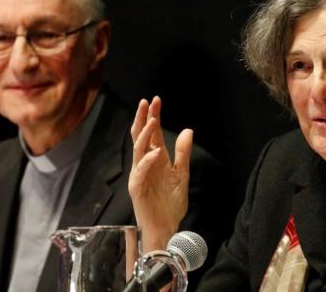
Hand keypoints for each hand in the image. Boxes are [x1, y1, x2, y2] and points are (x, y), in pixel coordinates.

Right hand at [128, 96, 192, 252]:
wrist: (167, 226)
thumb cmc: (171, 203)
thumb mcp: (182, 174)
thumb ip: (183, 153)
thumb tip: (187, 130)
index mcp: (156, 158)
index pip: (152, 133)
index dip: (154, 116)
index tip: (157, 100)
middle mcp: (145, 163)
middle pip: (140, 136)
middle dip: (143, 119)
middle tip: (147, 102)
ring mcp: (140, 175)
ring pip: (138, 150)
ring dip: (145, 135)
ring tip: (152, 122)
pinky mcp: (137, 188)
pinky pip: (141, 172)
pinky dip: (148, 161)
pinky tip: (156, 152)